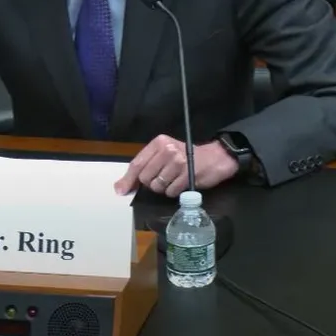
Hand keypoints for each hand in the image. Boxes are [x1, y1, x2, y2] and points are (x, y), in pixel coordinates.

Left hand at [114, 135, 239, 198]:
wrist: (214, 158)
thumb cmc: (186, 157)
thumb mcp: (164, 155)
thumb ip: (144, 168)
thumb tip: (120, 188)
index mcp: (159, 143)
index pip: (137, 163)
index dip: (128, 179)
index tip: (121, 191)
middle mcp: (168, 150)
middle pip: (146, 177)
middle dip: (152, 183)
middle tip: (163, 178)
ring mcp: (178, 162)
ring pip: (158, 186)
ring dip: (164, 188)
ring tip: (174, 179)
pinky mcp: (188, 175)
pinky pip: (171, 192)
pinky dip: (174, 192)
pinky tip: (181, 183)